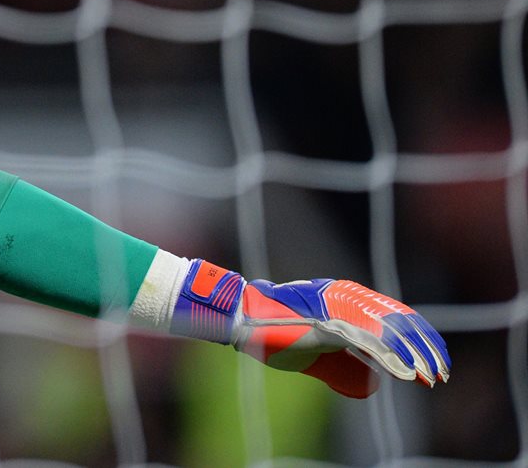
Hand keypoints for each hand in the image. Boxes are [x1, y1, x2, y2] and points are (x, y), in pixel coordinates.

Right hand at [171, 260, 450, 397]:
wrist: (240, 319)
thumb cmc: (272, 333)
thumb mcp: (316, 354)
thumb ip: (343, 365)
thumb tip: (372, 385)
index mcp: (344, 299)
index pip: (394, 317)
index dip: (418, 340)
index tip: (436, 362)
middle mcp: (345, 297)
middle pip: (399, 321)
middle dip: (425, 347)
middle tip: (443, 372)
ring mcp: (336, 309)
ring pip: (389, 331)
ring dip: (416, 356)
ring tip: (433, 376)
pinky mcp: (327, 323)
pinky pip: (368, 341)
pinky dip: (391, 358)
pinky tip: (407, 374)